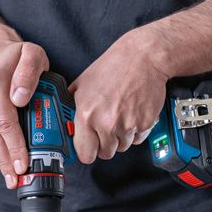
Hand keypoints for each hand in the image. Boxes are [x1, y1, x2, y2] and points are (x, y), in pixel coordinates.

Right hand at [0, 41, 48, 187]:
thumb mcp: (33, 54)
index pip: (6, 121)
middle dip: (6, 160)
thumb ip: (30, 73)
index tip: (24, 163)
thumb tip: (19, 99)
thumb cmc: (17, 55)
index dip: (15, 145)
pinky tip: (3, 161)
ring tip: (11, 178)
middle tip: (17, 179)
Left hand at [70, 34, 168, 163]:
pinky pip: (138, 139)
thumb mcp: (82, 83)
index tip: (89, 147)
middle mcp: (106, 123)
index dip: (87, 151)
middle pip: (105, 153)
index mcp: (87, 114)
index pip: (85, 153)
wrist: (143, 57)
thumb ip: (72, 106)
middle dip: (105, 143)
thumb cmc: (113, 66)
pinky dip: (136, 131)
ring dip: (121, 137)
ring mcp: (127, 125)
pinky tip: (132, 113)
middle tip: (106, 128)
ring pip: (122, 147)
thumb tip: (66, 123)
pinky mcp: (145, 124)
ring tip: (120, 116)